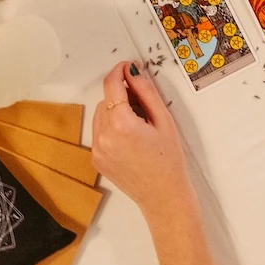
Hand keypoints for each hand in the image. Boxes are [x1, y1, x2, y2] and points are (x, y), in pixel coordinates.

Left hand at [93, 62, 192, 217]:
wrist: (163, 197)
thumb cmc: (168, 161)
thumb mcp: (163, 119)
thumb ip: (146, 91)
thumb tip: (133, 71)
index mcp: (122, 125)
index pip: (111, 84)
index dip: (119, 71)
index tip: (128, 67)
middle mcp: (104, 137)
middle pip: (106, 99)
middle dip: (122, 95)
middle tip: (143, 105)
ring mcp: (97, 149)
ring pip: (100, 113)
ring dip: (115, 110)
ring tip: (138, 125)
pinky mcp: (96, 158)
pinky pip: (99, 130)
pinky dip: (111, 126)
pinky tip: (130, 137)